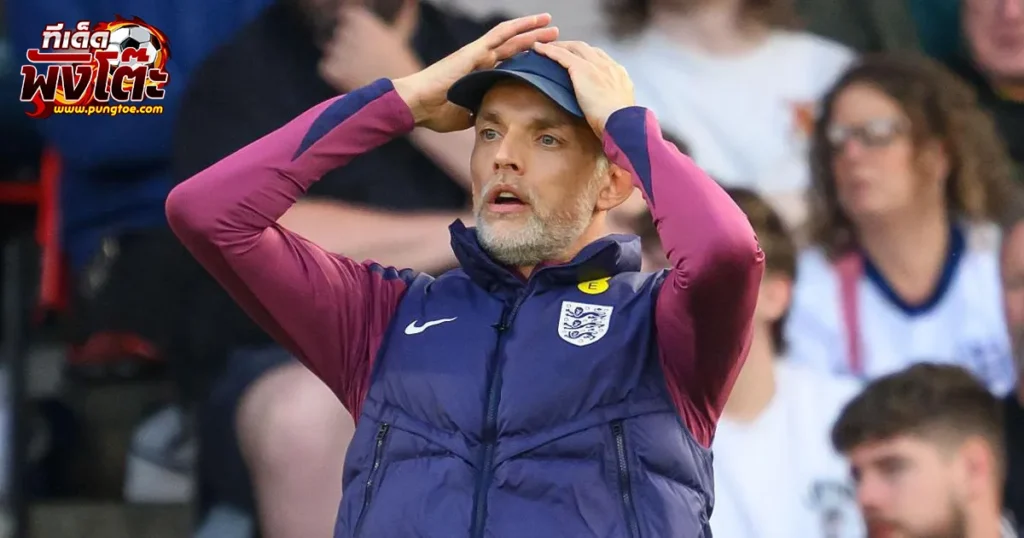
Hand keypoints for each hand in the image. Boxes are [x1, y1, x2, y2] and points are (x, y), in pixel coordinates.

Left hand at [318, 4, 421, 91]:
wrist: (398, 97)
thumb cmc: (402, 67)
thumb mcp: (401, 37)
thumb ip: (401, 16)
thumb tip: (412, 1)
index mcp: (363, 20)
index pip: (347, 16)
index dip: (354, 28)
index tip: (363, 41)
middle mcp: (347, 32)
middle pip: (339, 34)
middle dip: (347, 45)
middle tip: (364, 60)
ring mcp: (337, 51)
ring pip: (332, 51)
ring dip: (341, 59)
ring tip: (360, 71)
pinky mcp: (330, 69)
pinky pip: (326, 67)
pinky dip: (335, 74)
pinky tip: (351, 80)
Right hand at [392, 14, 558, 132]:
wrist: (418, 104)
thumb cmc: (437, 112)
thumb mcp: (468, 115)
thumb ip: (483, 112)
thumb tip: (494, 122)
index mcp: (480, 74)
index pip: (509, 64)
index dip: (528, 62)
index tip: (547, 62)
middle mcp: (481, 60)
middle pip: (514, 48)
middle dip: (536, 43)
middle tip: (558, 39)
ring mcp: (478, 53)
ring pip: (511, 37)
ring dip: (531, 30)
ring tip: (551, 25)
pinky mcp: (474, 51)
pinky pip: (500, 34)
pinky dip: (518, 27)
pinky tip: (533, 22)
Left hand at [532, 41, 634, 137]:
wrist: (621, 121)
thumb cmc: (621, 122)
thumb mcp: (620, 108)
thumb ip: (612, 101)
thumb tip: (606, 106)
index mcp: (619, 74)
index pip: (600, 57)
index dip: (587, 55)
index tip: (578, 57)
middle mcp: (608, 65)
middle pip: (586, 48)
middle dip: (571, 46)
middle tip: (558, 48)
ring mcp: (595, 65)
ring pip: (574, 48)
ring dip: (559, 45)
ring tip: (545, 46)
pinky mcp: (582, 69)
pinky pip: (562, 55)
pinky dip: (549, 50)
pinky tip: (538, 49)